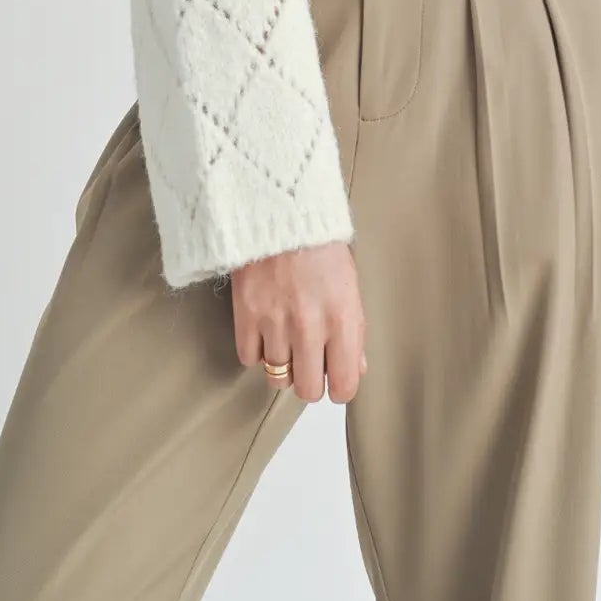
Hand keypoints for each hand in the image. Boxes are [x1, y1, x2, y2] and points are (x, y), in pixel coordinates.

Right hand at [232, 242, 368, 403]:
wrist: (281, 210)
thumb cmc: (320, 245)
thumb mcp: (350, 285)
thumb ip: (353, 331)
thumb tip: (355, 368)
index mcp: (343, 318)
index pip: (344, 386)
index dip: (339, 387)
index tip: (335, 378)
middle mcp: (310, 326)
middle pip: (307, 390)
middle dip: (310, 380)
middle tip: (309, 361)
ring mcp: (275, 322)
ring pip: (277, 375)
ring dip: (283, 362)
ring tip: (286, 335)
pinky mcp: (245, 314)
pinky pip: (249, 358)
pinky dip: (256, 348)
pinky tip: (265, 327)